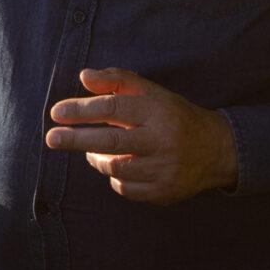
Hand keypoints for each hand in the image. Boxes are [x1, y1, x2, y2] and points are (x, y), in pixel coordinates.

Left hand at [44, 67, 238, 205]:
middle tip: (51, 138)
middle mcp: (163, 140)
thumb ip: (117, 81)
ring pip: (115, 168)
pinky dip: (114, 177)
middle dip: (76, 140)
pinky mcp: (165, 192)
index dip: (81, 110)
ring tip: (90, 150)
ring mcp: (165, 169)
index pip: (113, 108)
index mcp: (159, 110)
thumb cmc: (175, 115)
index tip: (56, 113)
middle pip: (110, 142)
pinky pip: (126, 188)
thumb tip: (83, 77)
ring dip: (96, 158)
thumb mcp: (152, 92)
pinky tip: (116, 167)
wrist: (217, 150)